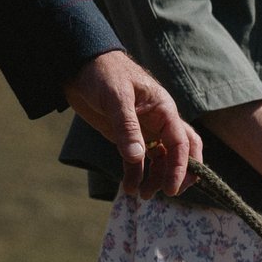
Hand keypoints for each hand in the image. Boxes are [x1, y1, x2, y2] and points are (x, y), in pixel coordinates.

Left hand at [65, 50, 201, 200]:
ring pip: (161, 160)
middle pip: (181, 152)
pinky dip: (136, 175)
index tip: (172, 189)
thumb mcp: (115, 97)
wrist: (80, 66)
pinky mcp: (129, 137)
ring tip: (142, 195)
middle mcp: (160, 122)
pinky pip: (138, 161)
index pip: (181, 142)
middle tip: (169, 192)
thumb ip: (126, 127)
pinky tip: (129, 188)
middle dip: (179, 174)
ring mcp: (145, 131)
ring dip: (155, 179)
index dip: (180, 167)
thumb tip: (137, 157)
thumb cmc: (103, 73)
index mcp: (164, 110)